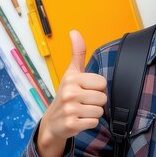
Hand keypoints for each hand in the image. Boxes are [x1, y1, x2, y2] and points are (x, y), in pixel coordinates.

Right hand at [37, 30, 107, 156]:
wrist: (52, 121)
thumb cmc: (66, 94)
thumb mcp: (71, 73)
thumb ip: (77, 53)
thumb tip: (74, 31)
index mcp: (72, 78)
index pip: (102, 83)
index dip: (97, 88)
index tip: (86, 90)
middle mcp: (69, 93)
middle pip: (103, 98)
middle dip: (96, 102)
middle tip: (83, 102)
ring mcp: (70, 110)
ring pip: (100, 111)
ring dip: (93, 113)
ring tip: (81, 111)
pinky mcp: (71, 125)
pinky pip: (94, 123)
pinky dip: (89, 123)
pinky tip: (79, 120)